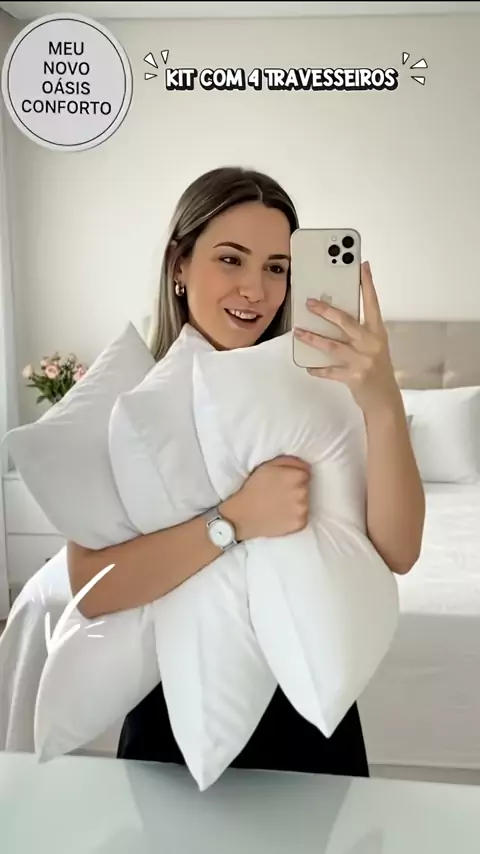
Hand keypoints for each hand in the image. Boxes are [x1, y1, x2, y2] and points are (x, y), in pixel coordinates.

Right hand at [221, 456, 310, 540]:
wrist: (243, 515)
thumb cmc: (254, 488)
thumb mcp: (267, 466)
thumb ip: (289, 461)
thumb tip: (305, 465)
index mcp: (296, 476)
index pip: (306, 473)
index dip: (294, 476)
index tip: (283, 482)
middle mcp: (303, 492)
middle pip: (306, 488)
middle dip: (296, 489)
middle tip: (279, 494)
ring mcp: (302, 509)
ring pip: (305, 503)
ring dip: (296, 503)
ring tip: (279, 505)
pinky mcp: (300, 523)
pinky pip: (302, 517)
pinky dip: (294, 517)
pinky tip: (281, 515)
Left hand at [293, 260, 400, 415]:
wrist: (384, 399)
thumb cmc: (377, 368)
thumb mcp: (374, 346)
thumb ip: (360, 331)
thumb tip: (333, 315)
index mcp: (378, 332)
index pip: (372, 303)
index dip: (367, 284)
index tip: (361, 265)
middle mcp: (371, 343)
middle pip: (346, 321)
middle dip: (326, 311)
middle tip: (309, 302)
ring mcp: (362, 360)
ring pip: (332, 345)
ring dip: (313, 338)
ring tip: (298, 332)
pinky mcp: (353, 376)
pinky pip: (329, 370)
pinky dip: (317, 368)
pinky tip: (307, 366)